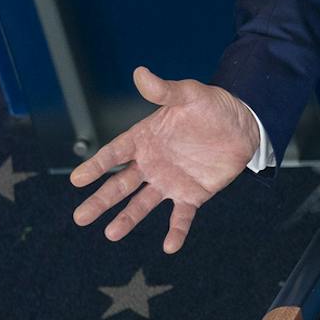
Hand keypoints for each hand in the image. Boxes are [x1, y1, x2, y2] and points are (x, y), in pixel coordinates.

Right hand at [69, 66, 260, 253]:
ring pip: (142, 204)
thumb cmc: (211, 105)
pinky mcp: (192, 195)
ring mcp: (170, 181)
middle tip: (80, 218)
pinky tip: (169, 246)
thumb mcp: (189, 94)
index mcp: (145, 138)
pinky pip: (181, 216)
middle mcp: (152, 163)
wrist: (243, 124)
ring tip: (111, 234)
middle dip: (101, 201)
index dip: (96, 166)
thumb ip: (164, 90)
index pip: (115, 154)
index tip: (77, 180)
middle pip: (120, 185)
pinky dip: (176, 231)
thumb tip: (140, 72)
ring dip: (128, 218)